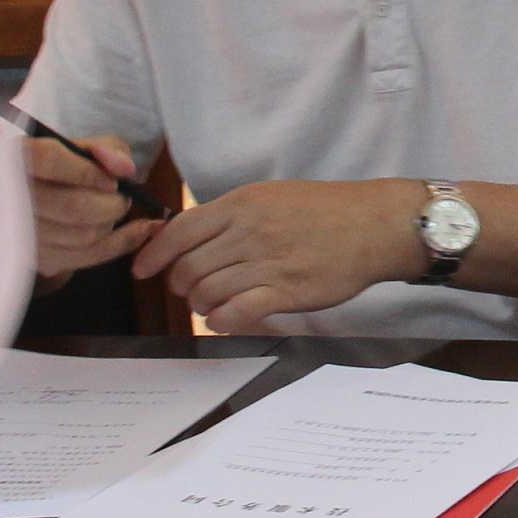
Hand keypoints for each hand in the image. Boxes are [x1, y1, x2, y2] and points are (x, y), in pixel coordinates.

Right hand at [23, 133, 161, 277]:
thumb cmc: (45, 171)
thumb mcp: (67, 148)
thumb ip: (102, 148)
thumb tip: (125, 168)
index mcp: (11, 157)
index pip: (50, 160)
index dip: (88, 171)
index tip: (111, 180)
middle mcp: (5, 195)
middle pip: (72, 206)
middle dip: (111, 204)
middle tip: (121, 198)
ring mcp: (15, 234)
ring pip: (82, 236)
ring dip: (110, 224)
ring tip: (112, 210)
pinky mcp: (31, 260)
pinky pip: (83, 258)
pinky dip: (118, 245)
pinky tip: (138, 231)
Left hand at [132, 178, 424, 333]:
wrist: (374, 224)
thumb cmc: (326, 210)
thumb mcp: (272, 196)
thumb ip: (231, 215)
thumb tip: (190, 235)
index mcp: (242, 204)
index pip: (179, 231)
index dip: (153, 254)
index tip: (143, 269)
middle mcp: (249, 231)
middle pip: (188, 267)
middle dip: (181, 285)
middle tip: (193, 290)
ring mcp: (267, 262)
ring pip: (207, 292)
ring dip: (203, 305)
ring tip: (216, 304)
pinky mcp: (286, 291)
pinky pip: (235, 312)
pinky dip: (222, 321)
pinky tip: (228, 318)